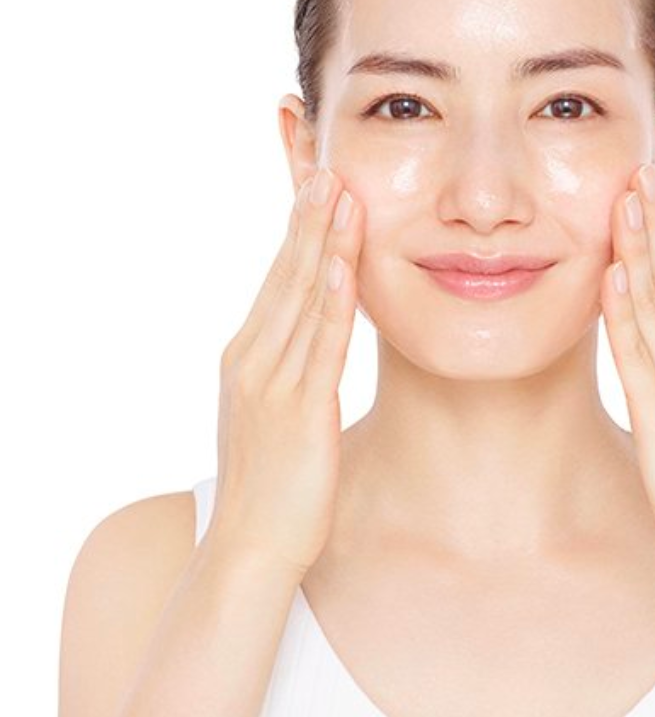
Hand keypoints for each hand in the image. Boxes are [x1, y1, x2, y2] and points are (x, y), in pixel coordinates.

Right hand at [207, 167, 363, 579]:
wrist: (250, 548)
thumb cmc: (271, 481)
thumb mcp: (273, 409)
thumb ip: (291, 365)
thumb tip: (316, 331)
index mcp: (247, 355)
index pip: (278, 279)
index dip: (298, 231)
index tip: (317, 188)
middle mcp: (253, 359)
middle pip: (287, 277)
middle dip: (309, 221)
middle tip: (328, 168)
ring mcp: (273, 383)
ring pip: (303, 301)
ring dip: (324, 246)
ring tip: (341, 197)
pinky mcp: (301, 411)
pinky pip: (320, 348)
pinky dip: (332, 304)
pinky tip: (345, 268)